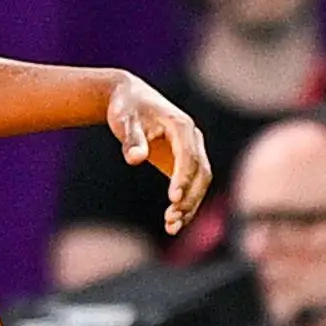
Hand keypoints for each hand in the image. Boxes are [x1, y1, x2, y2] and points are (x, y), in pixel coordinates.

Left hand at [106, 73, 210, 236]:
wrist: (132, 99)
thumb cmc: (127, 108)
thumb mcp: (123, 120)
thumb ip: (130, 139)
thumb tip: (136, 159)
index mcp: (182, 126)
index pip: (189, 156)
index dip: (183, 178)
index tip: (173, 199)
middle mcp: (193, 139)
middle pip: (201, 172)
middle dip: (189, 197)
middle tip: (171, 218)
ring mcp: (192, 151)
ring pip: (200, 183)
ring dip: (189, 206)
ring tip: (170, 227)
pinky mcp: (185, 163)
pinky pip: (192, 187)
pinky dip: (185, 205)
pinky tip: (171, 225)